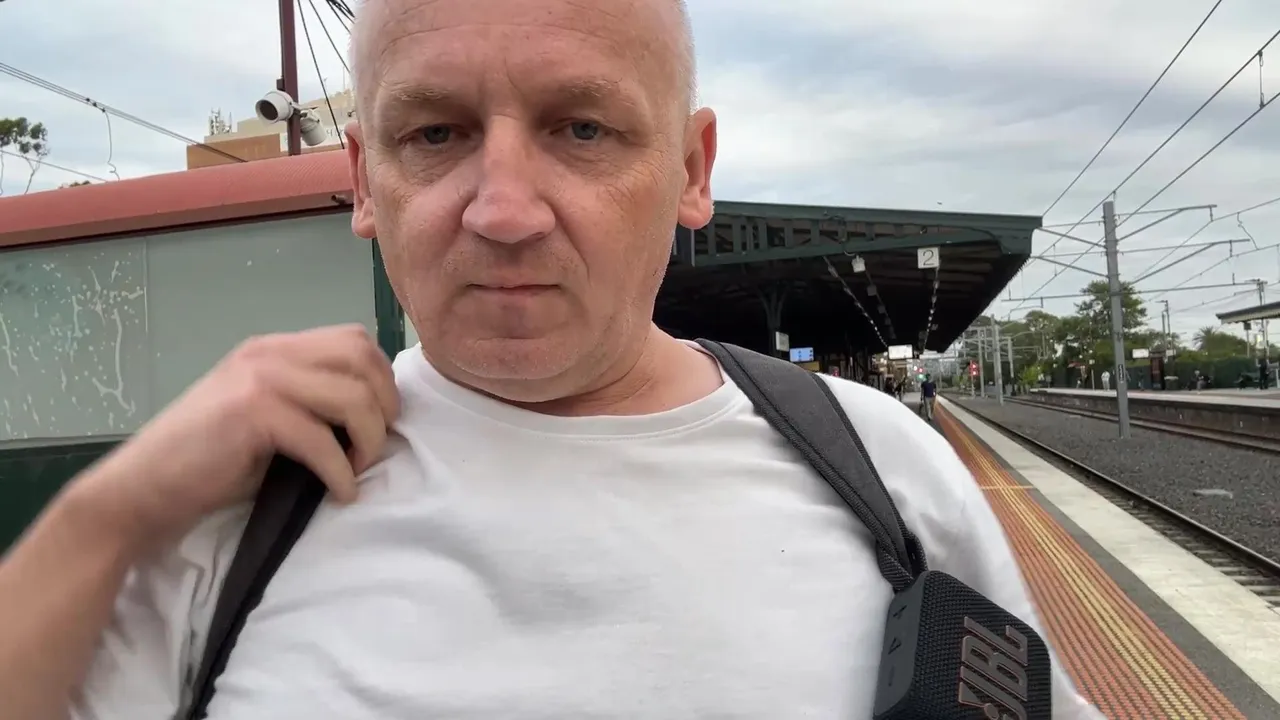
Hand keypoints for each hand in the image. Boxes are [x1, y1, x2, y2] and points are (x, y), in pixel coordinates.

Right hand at [74, 324, 399, 544]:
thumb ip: (309, 400)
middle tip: (375, 447)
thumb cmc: (206, 462)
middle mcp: (269, 353)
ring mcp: (259, 379)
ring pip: (352, 397)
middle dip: (385, 406)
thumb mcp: (265, 416)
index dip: (382, 381)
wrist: (141, 489)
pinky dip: (342, 473)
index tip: (380, 423)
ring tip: (356, 471)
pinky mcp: (252, 413)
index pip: (355, 341)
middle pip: (363, 359)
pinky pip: (323, 440)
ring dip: (368, 441)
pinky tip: (339, 494)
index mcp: (274, 349)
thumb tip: (372, 415)